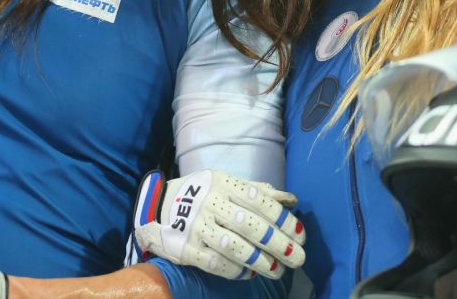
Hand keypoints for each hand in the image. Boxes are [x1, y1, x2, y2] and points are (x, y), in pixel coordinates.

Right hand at [130, 169, 304, 279]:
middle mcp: (210, 203)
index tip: (300, 234)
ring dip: (260, 261)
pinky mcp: (185, 248)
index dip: (283, 219)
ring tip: (278, 270)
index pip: (260, 201)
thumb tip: (291, 200)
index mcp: (224, 183)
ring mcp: (197, 227)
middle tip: (298, 257)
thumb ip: (258, 191)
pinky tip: (248, 273)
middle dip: (278, 244)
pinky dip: (235, 270)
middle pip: (250, 226)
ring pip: (234, 247)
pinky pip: (215, 263)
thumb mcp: (226, 183)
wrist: (156, 206)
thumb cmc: (202, 194)